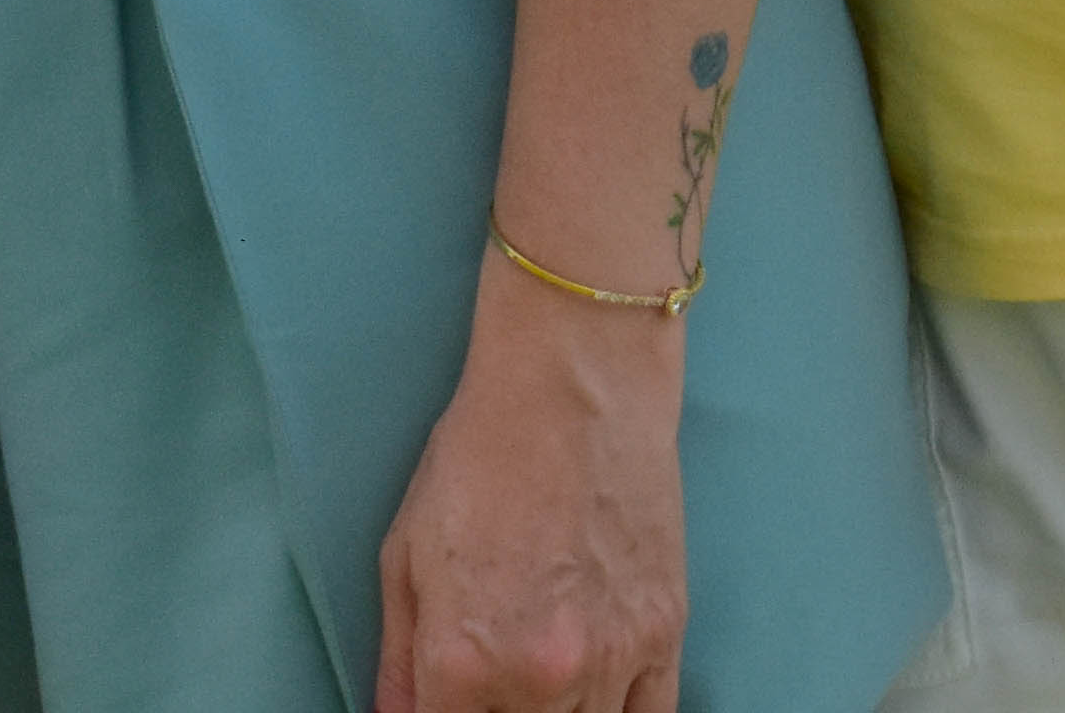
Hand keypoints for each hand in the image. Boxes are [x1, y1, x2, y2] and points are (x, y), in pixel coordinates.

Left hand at [373, 263, 687, 712]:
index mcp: (462, 662)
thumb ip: (399, 663)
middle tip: (490, 680)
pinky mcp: (665, 637)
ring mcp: (611, 662)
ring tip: (534, 676)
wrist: (574, 384)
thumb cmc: (478, 457)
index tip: (446, 701)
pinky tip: (591, 700)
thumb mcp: (404, 556)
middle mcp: (538, 678)